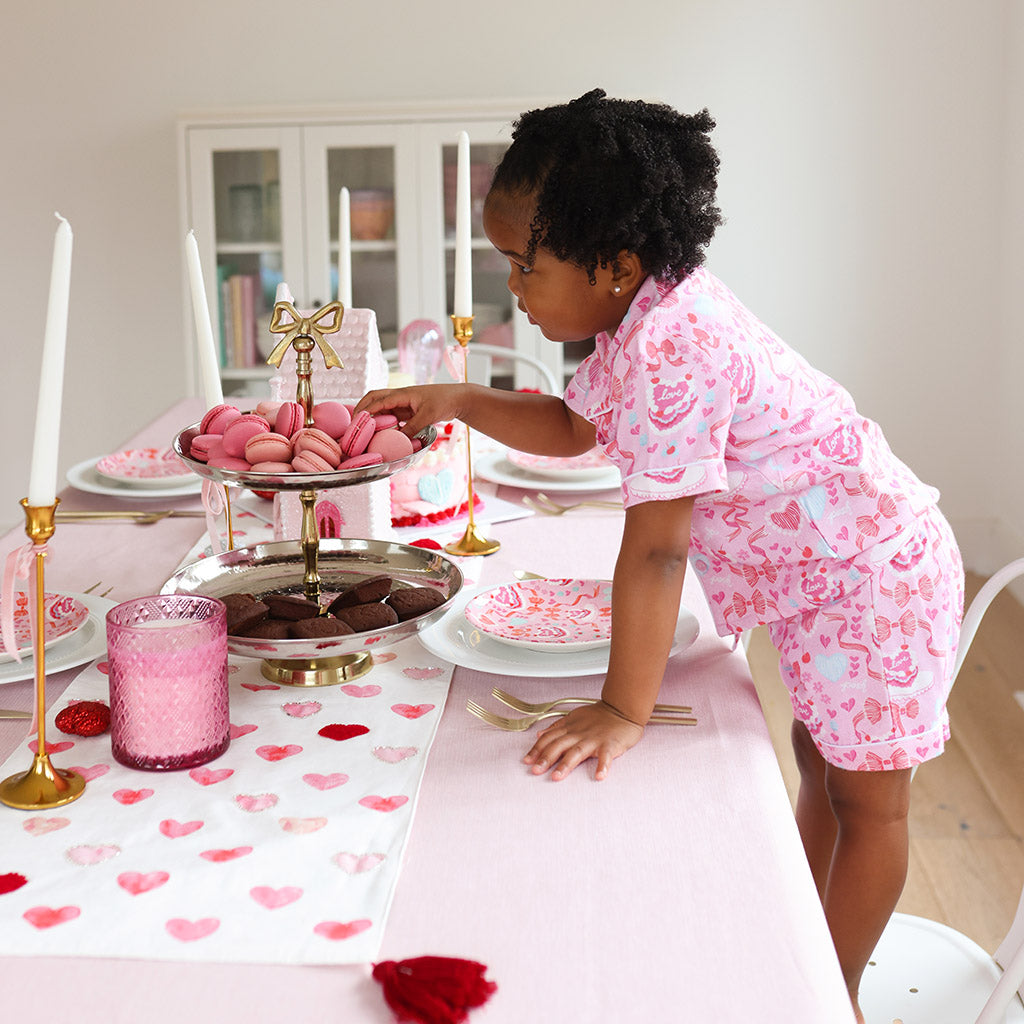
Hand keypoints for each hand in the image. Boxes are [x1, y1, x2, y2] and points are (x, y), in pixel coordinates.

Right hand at [354, 383, 467, 437]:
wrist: (457, 399)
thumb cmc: (443, 401)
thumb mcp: (427, 416)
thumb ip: (413, 427)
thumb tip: (400, 440)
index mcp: (402, 394)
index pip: (379, 401)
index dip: (366, 410)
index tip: (357, 421)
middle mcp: (400, 397)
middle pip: (374, 398)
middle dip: (362, 408)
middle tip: (354, 422)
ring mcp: (403, 403)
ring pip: (382, 408)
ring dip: (372, 416)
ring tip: (363, 429)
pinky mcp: (408, 410)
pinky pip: (391, 416)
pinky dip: (384, 423)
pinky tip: (382, 433)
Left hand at [522, 702, 643, 780]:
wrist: (621, 709)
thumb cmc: (598, 716)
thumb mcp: (574, 717)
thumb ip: (556, 727)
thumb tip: (540, 735)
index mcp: (569, 728)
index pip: (548, 739)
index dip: (537, 749)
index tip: (527, 761)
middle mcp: (579, 734)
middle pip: (559, 746)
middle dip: (546, 758)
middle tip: (536, 770)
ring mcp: (594, 739)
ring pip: (577, 751)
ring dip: (566, 764)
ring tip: (557, 776)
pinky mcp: (610, 744)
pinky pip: (606, 756)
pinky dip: (603, 766)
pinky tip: (599, 776)